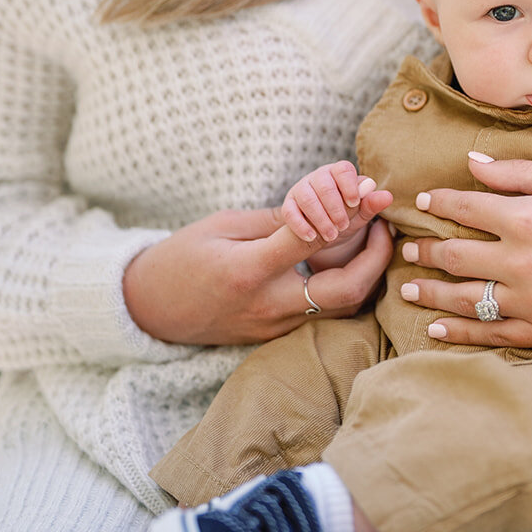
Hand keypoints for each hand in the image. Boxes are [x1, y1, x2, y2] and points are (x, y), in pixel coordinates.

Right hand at [122, 206, 392, 346]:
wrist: (147, 309)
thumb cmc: (181, 257)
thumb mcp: (223, 225)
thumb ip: (275, 221)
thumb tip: (324, 204)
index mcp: (248, 270)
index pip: (313, 240)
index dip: (352, 214)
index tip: (375, 194)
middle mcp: (267, 306)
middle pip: (346, 290)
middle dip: (378, 259)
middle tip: (385, 226)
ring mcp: (272, 328)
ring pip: (341, 308)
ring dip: (365, 275)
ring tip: (372, 240)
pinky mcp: (274, 337)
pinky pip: (322, 316)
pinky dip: (342, 289)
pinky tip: (345, 263)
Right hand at [281, 161, 392, 266]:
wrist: (323, 229)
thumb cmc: (345, 215)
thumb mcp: (360, 212)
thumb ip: (371, 204)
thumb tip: (387, 196)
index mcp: (339, 173)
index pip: (343, 169)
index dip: (349, 186)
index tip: (354, 203)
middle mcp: (319, 177)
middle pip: (324, 185)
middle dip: (335, 208)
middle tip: (343, 226)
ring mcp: (301, 189)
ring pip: (307, 198)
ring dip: (320, 218)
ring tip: (331, 235)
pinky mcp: (288, 204)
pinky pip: (290, 211)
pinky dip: (301, 225)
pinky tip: (311, 236)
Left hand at [398, 155, 531, 347]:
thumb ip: (516, 173)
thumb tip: (470, 163)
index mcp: (528, 216)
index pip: (465, 208)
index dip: (438, 204)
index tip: (423, 203)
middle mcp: (524, 260)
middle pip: (455, 255)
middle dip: (424, 249)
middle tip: (406, 247)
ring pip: (465, 298)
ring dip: (430, 291)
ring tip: (407, 285)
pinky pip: (493, 334)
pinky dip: (461, 332)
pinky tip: (437, 328)